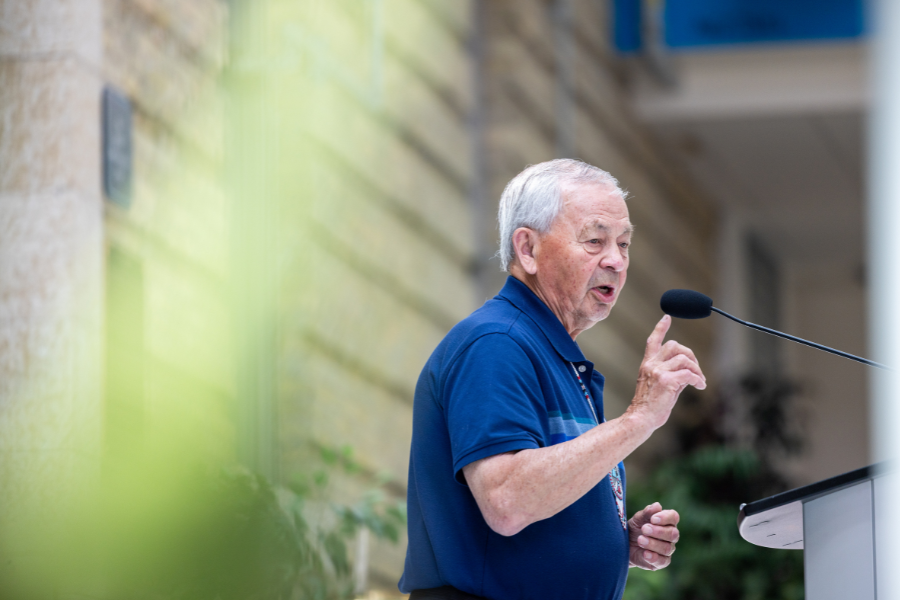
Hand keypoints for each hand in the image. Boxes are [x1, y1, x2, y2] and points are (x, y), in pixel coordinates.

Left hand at [628, 502, 678, 569]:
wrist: (624, 545)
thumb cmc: (634, 528)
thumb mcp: (638, 519)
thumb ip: (647, 512)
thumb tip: (657, 506)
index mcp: (667, 522)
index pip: (674, 517)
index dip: (665, 518)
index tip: (653, 519)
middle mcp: (670, 536)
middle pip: (673, 534)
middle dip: (658, 531)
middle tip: (644, 529)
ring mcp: (667, 549)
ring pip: (667, 548)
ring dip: (653, 544)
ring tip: (640, 540)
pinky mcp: (661, 562)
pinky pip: (662, 561)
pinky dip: (654, 557)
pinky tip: (645, 554)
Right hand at [629, 315, 705, 429]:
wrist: (640, 419)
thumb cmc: (649, 407)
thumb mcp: (657, 386)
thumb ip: (670, 375)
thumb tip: (687, 374)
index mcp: (647, 365)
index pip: (653, 341)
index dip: (660, 328)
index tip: (666, 317)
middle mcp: (651, 365)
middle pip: (674, 346)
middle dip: (690, 355)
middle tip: (696, 370)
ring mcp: (658, 372)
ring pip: (684, 359)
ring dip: (697, 369)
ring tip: (700, 381)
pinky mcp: (667, 381)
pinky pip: (689, 374)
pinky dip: (698, 379)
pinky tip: (700, 386)